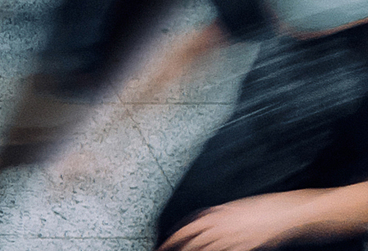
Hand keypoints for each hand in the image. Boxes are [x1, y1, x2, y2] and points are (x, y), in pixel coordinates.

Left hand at [168, 191, 348, 250]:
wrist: (291, 212)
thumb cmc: (268, 207)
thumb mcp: (239, 207)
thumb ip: (220, 214)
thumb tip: (207, 220)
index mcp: (218, 213)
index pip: (187, 226)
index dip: (173, 236)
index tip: (162, 244)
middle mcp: (222, 224)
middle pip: (191, 240)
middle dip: (175, 248)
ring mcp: (233, 236)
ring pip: (204, 250)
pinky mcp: (246, 246)